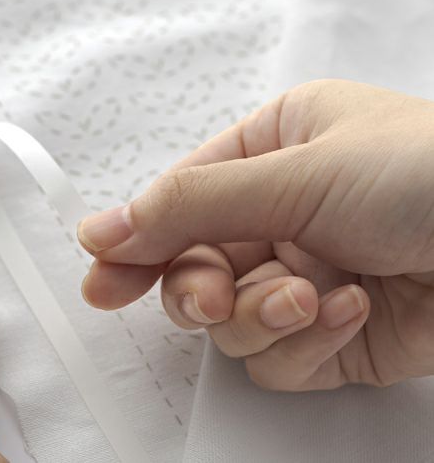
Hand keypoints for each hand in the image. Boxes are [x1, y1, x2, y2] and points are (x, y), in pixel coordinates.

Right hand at [78, 79, 433, 390]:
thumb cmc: (429, 172)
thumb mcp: (296, 173)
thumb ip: (190, 205)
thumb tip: (102, 227)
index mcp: (271, 149)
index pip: (179, 198)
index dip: (137, 238)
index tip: (102, 275)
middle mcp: (282, 210)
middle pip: (195, 265)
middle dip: (200, 288)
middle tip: (209, 300)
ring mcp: (306, 271)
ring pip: (231, 318)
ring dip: (262, 314)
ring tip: (313, 296)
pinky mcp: (334, 331)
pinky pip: (279, 354)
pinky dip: (307, 341)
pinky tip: (354, 309)